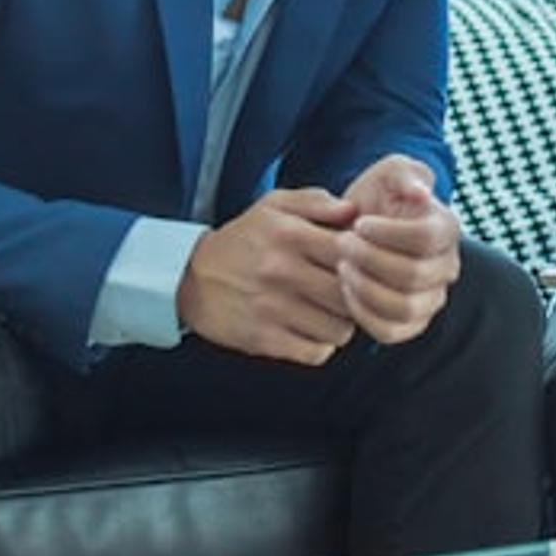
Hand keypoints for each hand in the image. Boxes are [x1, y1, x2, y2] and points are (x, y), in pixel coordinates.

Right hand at [181, 187, 356, 364]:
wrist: (189, 278)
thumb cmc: (242, 239)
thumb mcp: (273, 206)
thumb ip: (316, 202)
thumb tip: (354, 210)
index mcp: (289, 234)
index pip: (352, 251)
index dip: (366, 260)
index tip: (360, 264)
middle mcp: (282, 271)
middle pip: (350, 295)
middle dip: (358, 297)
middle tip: (350, 295)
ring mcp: (273, 309)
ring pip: (339, 330)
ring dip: (342, 325)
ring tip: (330, 314)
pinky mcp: (263, 339)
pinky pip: (315, 353)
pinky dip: (320, 346)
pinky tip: (312, 332)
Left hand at [336, 155, 461, 346]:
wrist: (361, 227)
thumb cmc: (378, 195)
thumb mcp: (390, 171)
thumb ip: (405, 174)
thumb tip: (420, 194)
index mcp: (447, 228)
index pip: (427, 238)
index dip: (389, 234)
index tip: (359, 223)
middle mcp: (447, 267)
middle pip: (414, 274)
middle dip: (371, 260)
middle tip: (341, 244)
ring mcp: (431, 298)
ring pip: (405, 307)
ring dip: (366, 289)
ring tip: (342, 267)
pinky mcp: (411, 323)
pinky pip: (391, 331)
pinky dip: (364, 314)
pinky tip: (345, 290)